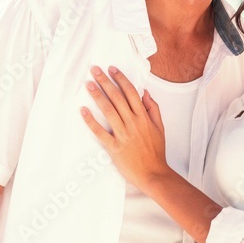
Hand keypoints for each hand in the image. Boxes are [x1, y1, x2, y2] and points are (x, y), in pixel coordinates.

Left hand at [80, 66, 168, 187]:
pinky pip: (100, 132)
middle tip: (95, 70)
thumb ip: (153, 109)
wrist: (153, 174)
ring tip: (89, 84)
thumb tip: (145, 93)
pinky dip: (91, 121)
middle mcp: (133, 123)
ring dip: (97, 96)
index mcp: (143, 117)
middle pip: (117, 97)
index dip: (120, 79)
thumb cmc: (156, 152)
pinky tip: (83, 111)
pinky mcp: (114, 147)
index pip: (131, 92)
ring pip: (108, 111)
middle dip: (105, 81)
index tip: (112, 69)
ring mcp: (123, 135)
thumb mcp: (160, 127)